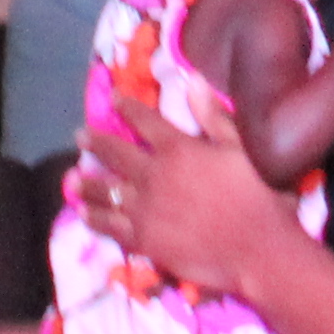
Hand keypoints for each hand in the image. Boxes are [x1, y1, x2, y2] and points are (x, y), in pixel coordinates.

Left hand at [88, 80, 308, 296]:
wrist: (259, 251)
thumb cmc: (261, 198)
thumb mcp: (242, 149)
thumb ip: (212, 117)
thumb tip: (191, 82)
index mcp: (178, 148)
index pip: (145, 121)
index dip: (128, 108)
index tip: (116, 100)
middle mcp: (153, 175)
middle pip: (115, 154)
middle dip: (96, 143)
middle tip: (81, 136)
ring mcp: (144, 209)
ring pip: (105, 192)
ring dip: (86, 183)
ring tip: (71, 179)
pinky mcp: (144, 240)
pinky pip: (111, 226)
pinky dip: (96, 219)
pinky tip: (84, 215)